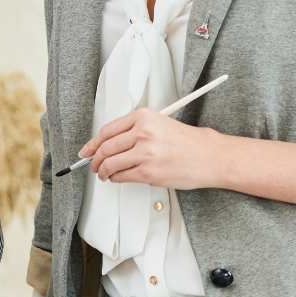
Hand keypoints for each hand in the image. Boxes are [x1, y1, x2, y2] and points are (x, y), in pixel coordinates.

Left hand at [81, 108, 226, 188]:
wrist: (208, 157)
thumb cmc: (188, 143)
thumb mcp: (160, 124)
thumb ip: (134, 131)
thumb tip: (109, 143)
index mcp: (144, 117)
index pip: (107, 131)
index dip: (93, 143)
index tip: (87, 150)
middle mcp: (143, 133)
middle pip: (105, 148)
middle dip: (95, 160)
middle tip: (93, 165)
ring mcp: (145, 153)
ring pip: (110, 164)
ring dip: (103, 172)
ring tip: (103, 174)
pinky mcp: (148, 173)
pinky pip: (121, 177)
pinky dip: (115, 179)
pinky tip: (117, 178)